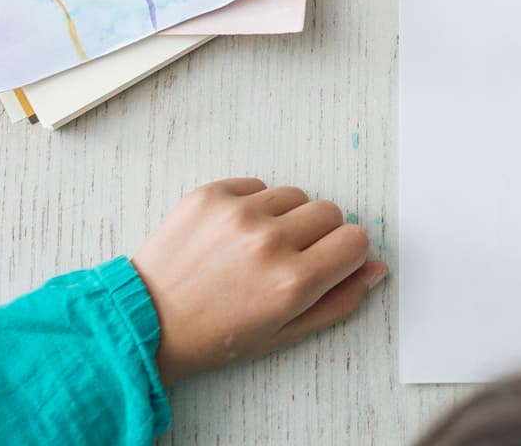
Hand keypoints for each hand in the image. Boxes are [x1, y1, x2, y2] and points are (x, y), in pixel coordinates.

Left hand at [131, 178, 387, 384]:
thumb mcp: (283, 334)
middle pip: (330, 212)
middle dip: (317, 235)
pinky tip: (231, 234)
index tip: (326, 264)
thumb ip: (339, 301)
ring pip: (296, 195)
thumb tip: (376, 269)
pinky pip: (258, 185)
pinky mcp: (211, 194)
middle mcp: (270, 242)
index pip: (356, 240)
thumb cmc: (213, 335)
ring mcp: (239, 214)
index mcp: (292, 282)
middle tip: (286, 259)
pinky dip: (252, 204)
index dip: (345, 253)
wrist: (145, 321)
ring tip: (253, 247)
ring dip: (285, 217)